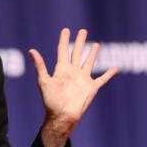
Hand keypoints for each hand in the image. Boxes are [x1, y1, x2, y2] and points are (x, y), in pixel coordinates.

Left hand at [28, 28, 116, 146]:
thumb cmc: (51, 100)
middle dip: (80, 42)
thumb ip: (40, 66)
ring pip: (89, 62)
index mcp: (61, 69)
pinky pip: (102, 79)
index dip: (64, 40)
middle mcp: (72, 72)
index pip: (63, 50)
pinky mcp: (91, 87)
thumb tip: (31, 51)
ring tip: (96, 45)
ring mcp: (83, 79)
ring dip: (92, 54)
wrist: (62, 116)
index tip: (66, 30)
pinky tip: (115, 68)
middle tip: (83, 31)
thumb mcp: (44, 81)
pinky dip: (108, 74)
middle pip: (77, 53)